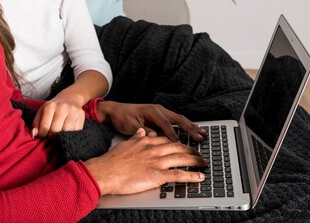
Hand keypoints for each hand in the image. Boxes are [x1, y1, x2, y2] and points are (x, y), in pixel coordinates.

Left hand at [32, 94, 85, 137]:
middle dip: (51, 137)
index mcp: (50, 106)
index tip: (43, 136)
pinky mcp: (81, 116)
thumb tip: (34, 134)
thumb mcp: (42, 112)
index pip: (45, 127)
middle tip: (50, 137)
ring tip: (58, 136)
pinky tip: (67, 133)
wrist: (70, 98)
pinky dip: (70, 135)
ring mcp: (73, 111)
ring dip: (61, 137)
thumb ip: (36, 123)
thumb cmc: (53, 108)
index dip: (42, 135)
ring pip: (66, 131)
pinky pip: (76, 130)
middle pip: (55, 130)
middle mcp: (62, 107)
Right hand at [85, 128, 206, 194]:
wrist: (105, 171)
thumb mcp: (125, 143)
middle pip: (178, 147)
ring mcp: (156, 161)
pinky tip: (200, 177)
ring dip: (195, 160)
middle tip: (200, 153)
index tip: (185, 144)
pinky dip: (191, 176)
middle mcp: (153, 149)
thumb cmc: (112, 160)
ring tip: (204, 162)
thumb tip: (141, 132)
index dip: (179, 141)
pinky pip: (178, 175)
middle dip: (191, 150)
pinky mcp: (157, 175)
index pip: (167, 139)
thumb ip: (136, 137)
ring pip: (182, 158)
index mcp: (146, 141)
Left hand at [97, 101, 206, 141]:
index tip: (179, 145)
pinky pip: (175, 121)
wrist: (115, 110)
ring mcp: (160, 112)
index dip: (173, 134)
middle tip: (200, 138)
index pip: (165, 124)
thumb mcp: (130, 125)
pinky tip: (193, 131)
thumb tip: (154, 136)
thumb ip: (142, 131)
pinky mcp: (160, 116)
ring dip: (191, 126)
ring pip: (179, 119)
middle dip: (189, 128)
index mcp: (151, 111)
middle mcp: (158, 110)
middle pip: (178, 119)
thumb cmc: (121, 117)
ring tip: (202, 134)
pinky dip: (185, 126)